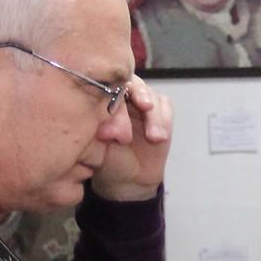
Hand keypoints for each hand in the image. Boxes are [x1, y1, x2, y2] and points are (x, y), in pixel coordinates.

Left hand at [91, 76, 172, 201]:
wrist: (127, 177)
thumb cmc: (106, 160)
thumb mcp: (96, 148)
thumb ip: (98, 134)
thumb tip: (105, 128)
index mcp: (101, 98)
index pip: (108, 84)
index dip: (116, 90)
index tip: (120, 102)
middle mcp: (122, 95)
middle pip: (133, 83)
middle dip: (140, 93)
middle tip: (146, 106)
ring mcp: (142, 102)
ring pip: (151, 95)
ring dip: (154, 115)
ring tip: (155, 137)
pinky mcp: (160, 112)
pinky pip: (165, 107)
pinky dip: (164, 120)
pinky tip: (159, 138)